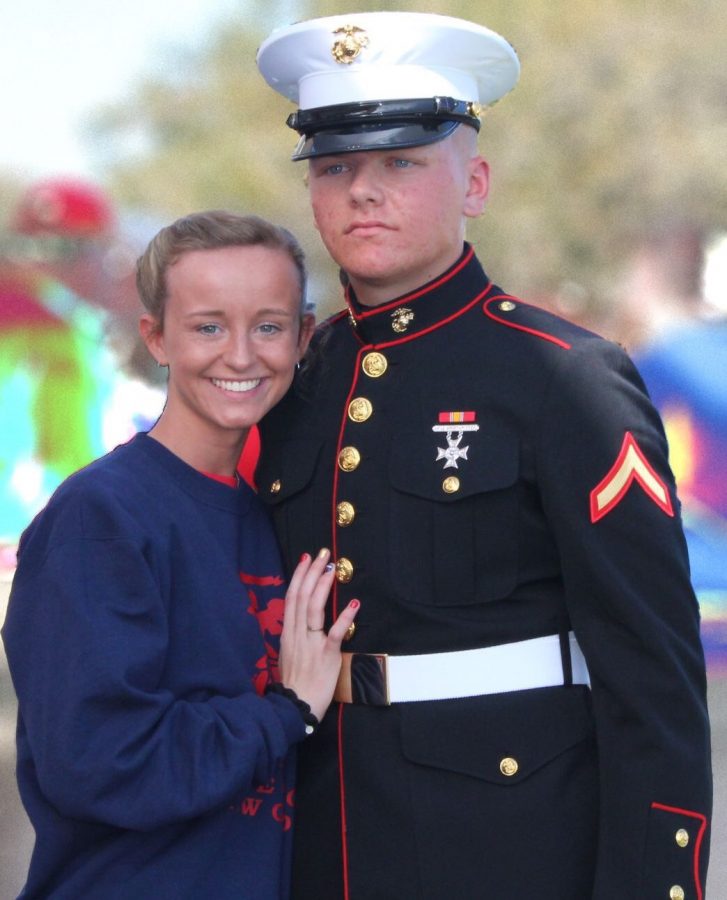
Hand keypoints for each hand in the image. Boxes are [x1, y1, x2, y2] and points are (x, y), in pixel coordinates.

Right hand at [278, 548, 359, 721]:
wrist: (296, 706)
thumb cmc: (295, 682)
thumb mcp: (289, 653)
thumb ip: (295, 634)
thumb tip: (302, 618)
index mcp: (287, 632)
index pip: (292, 597)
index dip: (300, 575)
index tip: (307, 558)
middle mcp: (297, 634)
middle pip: (302, 596)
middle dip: (313, 572)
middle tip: (323, 554)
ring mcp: (311, 644)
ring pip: (314, 609)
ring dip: (323, 586)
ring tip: (332, 569)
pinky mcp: (326, 656)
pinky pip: (335, 633)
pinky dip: (344, 618)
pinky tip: (354, 604)